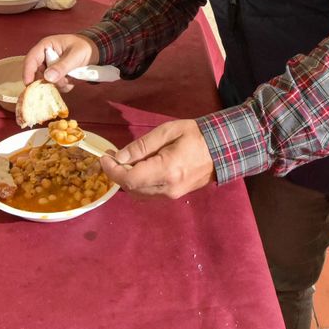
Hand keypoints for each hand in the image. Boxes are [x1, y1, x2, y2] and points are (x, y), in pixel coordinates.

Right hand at [22, 34, 97, 89]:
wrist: (96, 52)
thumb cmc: (85, 47)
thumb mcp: (75, 56)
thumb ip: (62, 66)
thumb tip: (47, 77)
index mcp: (46, 46)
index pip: (31, 59)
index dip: (28, 71)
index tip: (29, 84)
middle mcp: (45, 58)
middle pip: (37, 73)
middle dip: (48, 80)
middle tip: (61, 81)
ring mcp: (50, 68)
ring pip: (47, 82)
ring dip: (59, 83)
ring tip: (71, 77)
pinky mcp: (56, 76)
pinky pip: (56, 86)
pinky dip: (64, 85)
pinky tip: (73, 79)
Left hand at [101, 119, 216, 199]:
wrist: (223, 150)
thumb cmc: (196, 135)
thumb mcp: (168, 131)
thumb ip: (142, 146)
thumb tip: (119, 157)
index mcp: (167, 170)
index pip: (129, 178)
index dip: (112, 170)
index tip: (104, 157)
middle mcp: (168, 188)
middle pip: (131, 188)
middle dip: (117, 173)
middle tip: (113, 156)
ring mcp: (172, 195)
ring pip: (138, 194)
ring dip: (127, 180)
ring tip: (126, 161)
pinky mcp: (174, 196)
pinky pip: (148, 194)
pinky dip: (138, 184)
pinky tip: (140, 169)